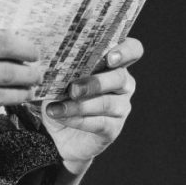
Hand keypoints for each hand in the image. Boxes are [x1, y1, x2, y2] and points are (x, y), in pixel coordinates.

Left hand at [40, 37, 141, 176]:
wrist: (58, 133)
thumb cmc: (61, 97)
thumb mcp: (59, 79)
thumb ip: (63, 67)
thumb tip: (53, 61)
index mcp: (113, 64)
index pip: (132, 50)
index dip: (125, 51)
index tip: (109, 58)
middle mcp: (123, 84)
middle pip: (120, 78)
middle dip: (95, 83)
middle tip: (72, 89)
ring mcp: (121, 107)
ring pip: (107, 103)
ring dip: (79, 105)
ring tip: (56, 108)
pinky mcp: (114, 128)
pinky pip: (99, 123)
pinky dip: (77, 120)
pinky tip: (60, 116)